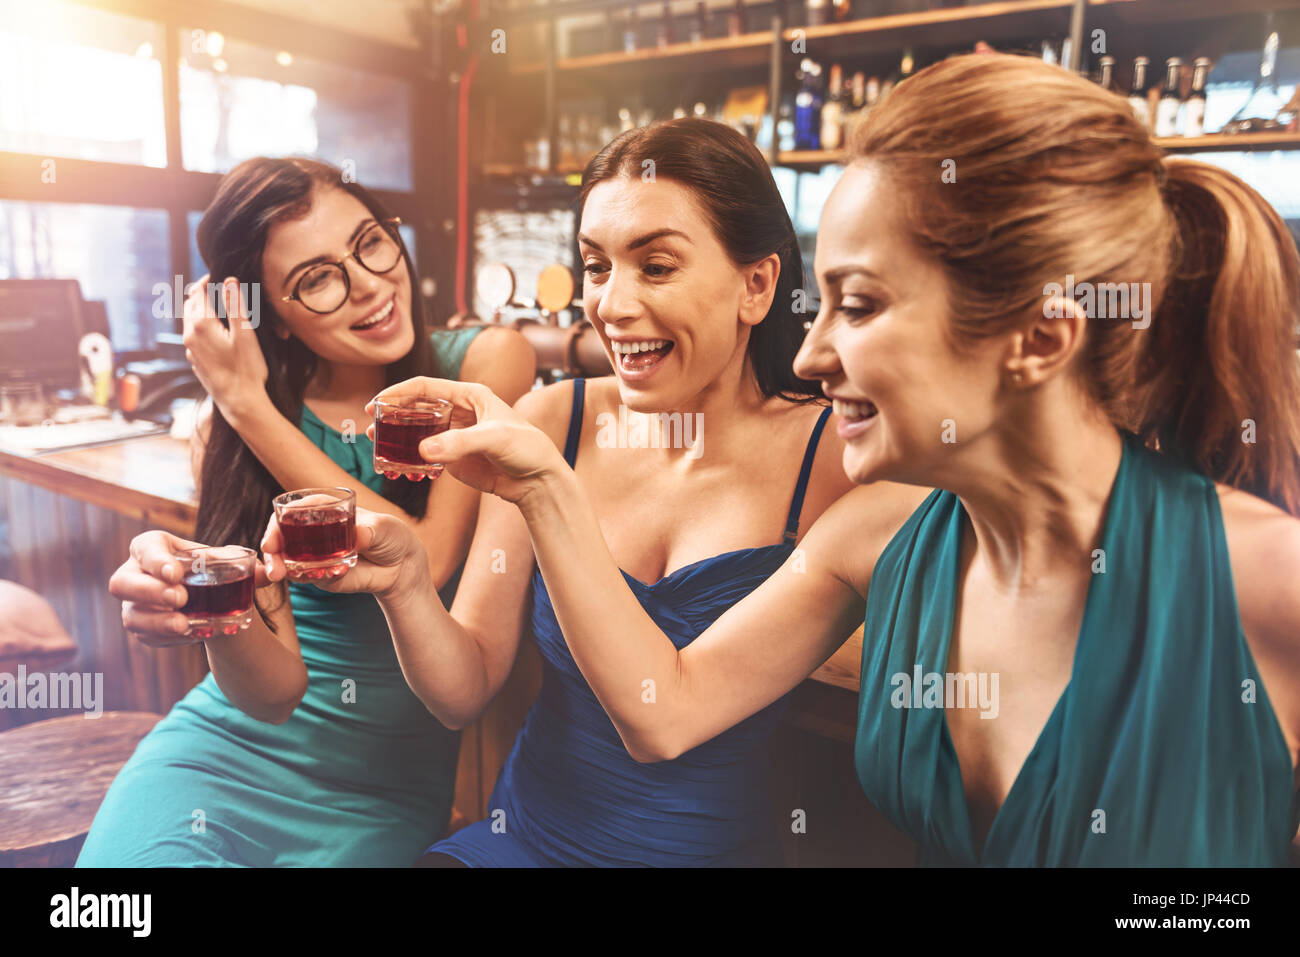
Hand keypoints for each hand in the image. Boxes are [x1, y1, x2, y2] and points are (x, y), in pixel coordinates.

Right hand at [110, 530, 270, 646]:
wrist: (207, 594)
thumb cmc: (212, 568)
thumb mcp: (227, 563)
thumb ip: (248, 567)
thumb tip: (268, 574)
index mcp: (153, 547)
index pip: (144, 548)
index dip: (155, 561)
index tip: (176, 574)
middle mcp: (134, 573)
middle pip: (121, 583)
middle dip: (149, 592)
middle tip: (181, 599)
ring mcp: (133, 603)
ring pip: (130, 615)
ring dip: (157, 622)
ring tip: (184, 625)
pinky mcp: (141, 627)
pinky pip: (145, 636)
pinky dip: (166, 638)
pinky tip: (188, 636)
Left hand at [182, 274, 270, 424]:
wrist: (240, 402)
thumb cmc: (247, 369)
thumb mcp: (246, 334)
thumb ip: (236, 305)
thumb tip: (229, 281)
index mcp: (202, 324)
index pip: (198, 292)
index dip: (207, 281)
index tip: (219, 276)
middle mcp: (191, 335)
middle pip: (189, 305)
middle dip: (201, 294)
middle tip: (217, 289)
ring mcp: (191, 350)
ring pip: (189, 321)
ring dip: (200, 311)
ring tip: (217, 308)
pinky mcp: (195, 361)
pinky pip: (193, 337)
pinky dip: (201, 328)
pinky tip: (215, 333)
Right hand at [261, 507, 427, 603]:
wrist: (401, 566)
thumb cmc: (391, 536)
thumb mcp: (384, 528)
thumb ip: (369, 531)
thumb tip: (358, 537)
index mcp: (325, 509)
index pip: (293, 511)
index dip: (277, 525)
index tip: (271, 543)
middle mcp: (313, 531)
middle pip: (281, 538)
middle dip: (273, 554)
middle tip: (276, 570)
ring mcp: (314, 554)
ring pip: (289, 560)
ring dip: (289, 570)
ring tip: (303, 575)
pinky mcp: (322, 575)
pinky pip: (310, 578)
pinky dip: (315, 578)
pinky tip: (333, 574)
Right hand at [364, 378, 565, 504]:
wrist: (538, 480)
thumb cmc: (527, 448)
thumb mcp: (495, 439)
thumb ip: (458, 443)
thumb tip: (422, 450)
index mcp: (470, 395)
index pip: (425, 387)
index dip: (397, 393)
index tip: (375, 404)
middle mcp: (459, 412)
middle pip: (416, 409)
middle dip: (391, 417)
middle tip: (370, 429)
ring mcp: (455, 435)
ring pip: (417, 433)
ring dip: (397, 441)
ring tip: (378, 450)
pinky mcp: (455, 458)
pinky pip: (425, 456)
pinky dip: (411, 462)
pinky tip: (403, 471)